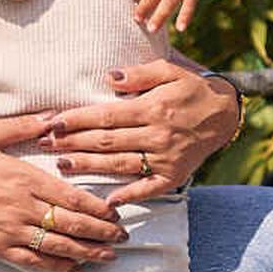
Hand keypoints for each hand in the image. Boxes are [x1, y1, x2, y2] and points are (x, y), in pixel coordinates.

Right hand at [0, 112, 121, 269]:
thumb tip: (54, 118)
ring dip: (87, 253)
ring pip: (58, 246)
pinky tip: (74, 268)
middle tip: (123, 238)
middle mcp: (21, 207)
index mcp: (23, 178)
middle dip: (101, 233)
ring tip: (108, 257)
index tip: (115, 212)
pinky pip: (34, 261)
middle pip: (71, 224)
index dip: (97, 208)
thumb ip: (22, 126)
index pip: (70, 197)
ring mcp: (10, 231)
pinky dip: (58, 266)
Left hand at [40, 59, 239, 201]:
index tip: (53, 122)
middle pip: (107, 140)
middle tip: (45, 144)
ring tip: (62, 165)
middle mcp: (157, 134)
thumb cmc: (192, 88)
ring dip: (90, 166)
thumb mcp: (170, 70)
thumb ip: (140, 74)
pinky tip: (109, 201)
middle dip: (73, 142)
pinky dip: (130, 195)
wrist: (226, 113)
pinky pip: (149, 188)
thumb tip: (111, 78)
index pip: (106, 115)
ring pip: (121, 164)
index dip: (78, 119)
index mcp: (152, 107)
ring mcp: (166, 157)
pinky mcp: (174, 175)